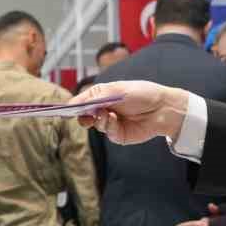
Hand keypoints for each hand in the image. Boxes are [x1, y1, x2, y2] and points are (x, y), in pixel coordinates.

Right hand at [73, 81, 191, 144]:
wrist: (163, 108)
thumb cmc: (142, 93)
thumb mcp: (117, 90)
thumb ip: (96, 96)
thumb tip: (75, 103)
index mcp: (102, 95)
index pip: (82, 100)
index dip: (72, 105)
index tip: (62, 109)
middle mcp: (104, 109)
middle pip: (84, 114)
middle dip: (80, 114)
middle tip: (79, 114)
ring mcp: (110, 123)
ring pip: (94, 124)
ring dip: (97, 118)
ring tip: (104, 113)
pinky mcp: (118, 135)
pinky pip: (106, 132)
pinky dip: (107, 125)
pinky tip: (113, 119)